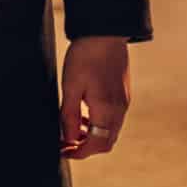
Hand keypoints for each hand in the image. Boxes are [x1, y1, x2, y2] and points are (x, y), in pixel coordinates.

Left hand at [60, 36, 130, 159]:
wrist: (104, 33)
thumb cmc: (85, 57)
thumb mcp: (70, 87)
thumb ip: (70, 116)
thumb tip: (68, 139)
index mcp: (107, 110)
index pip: (97, 145)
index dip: (79, 153)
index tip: (62, 152)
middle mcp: (119, 110)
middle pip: (106, 142)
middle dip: (85, 147)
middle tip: (65, 143)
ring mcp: (123, 102)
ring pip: (109, 131)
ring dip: (91, 135)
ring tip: (71, 129)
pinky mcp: (122, 94)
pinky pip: (112, 118)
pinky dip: (97, 123)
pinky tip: (83, 114)